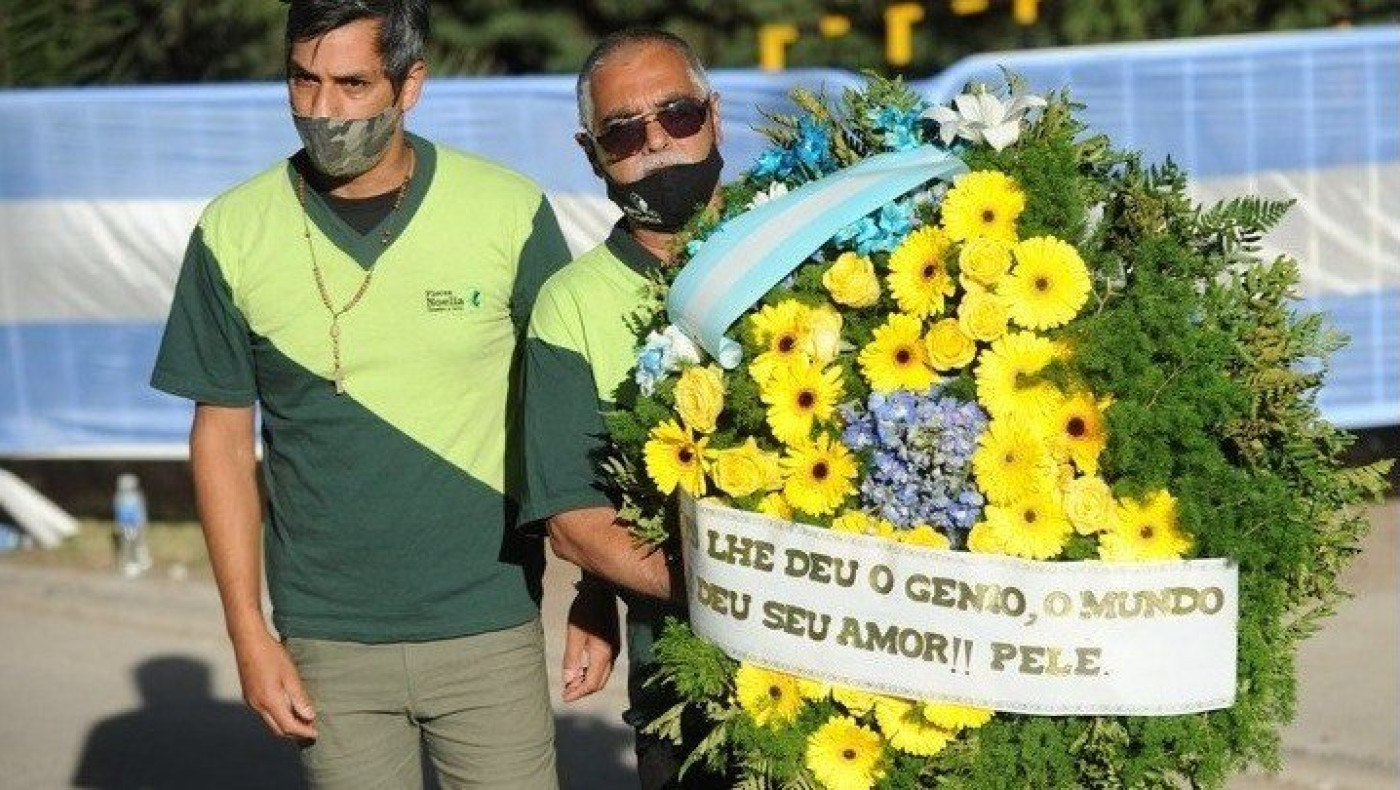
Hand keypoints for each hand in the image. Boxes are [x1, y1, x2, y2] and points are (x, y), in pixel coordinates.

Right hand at [233, 630, 317, 739]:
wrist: (248, 642)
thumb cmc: (271, 655)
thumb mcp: (290, 675)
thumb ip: (299, 697)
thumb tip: (309, 716)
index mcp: (269, 701)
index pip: (288, 726)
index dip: (303, 732)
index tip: (316, 733)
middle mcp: (258, 706)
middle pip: (278, 729)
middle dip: (295, 733)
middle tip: (311, 730)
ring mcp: (251, 702)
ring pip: (270, 723)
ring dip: (286, 726)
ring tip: (302, 721)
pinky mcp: (248, 696)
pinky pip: (264, 715)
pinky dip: (277, 717)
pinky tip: (287, 710)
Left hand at [561, 581, 618, 702]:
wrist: (601, 591)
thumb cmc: (585, 611)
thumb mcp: (574, 634)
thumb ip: (572, 659)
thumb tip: (569, 681)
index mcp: (602, 655)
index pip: (592, 683)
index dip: (578, 693)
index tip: (564, 697)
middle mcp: (613, 655)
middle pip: (600, 682)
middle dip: (583, 690)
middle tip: (567, 692)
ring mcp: (615, 649)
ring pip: (603, 674)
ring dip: (587, 681)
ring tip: (571, 682)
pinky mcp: (613, 643)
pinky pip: (604, 666)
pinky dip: (592, 672)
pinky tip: (581, 669)